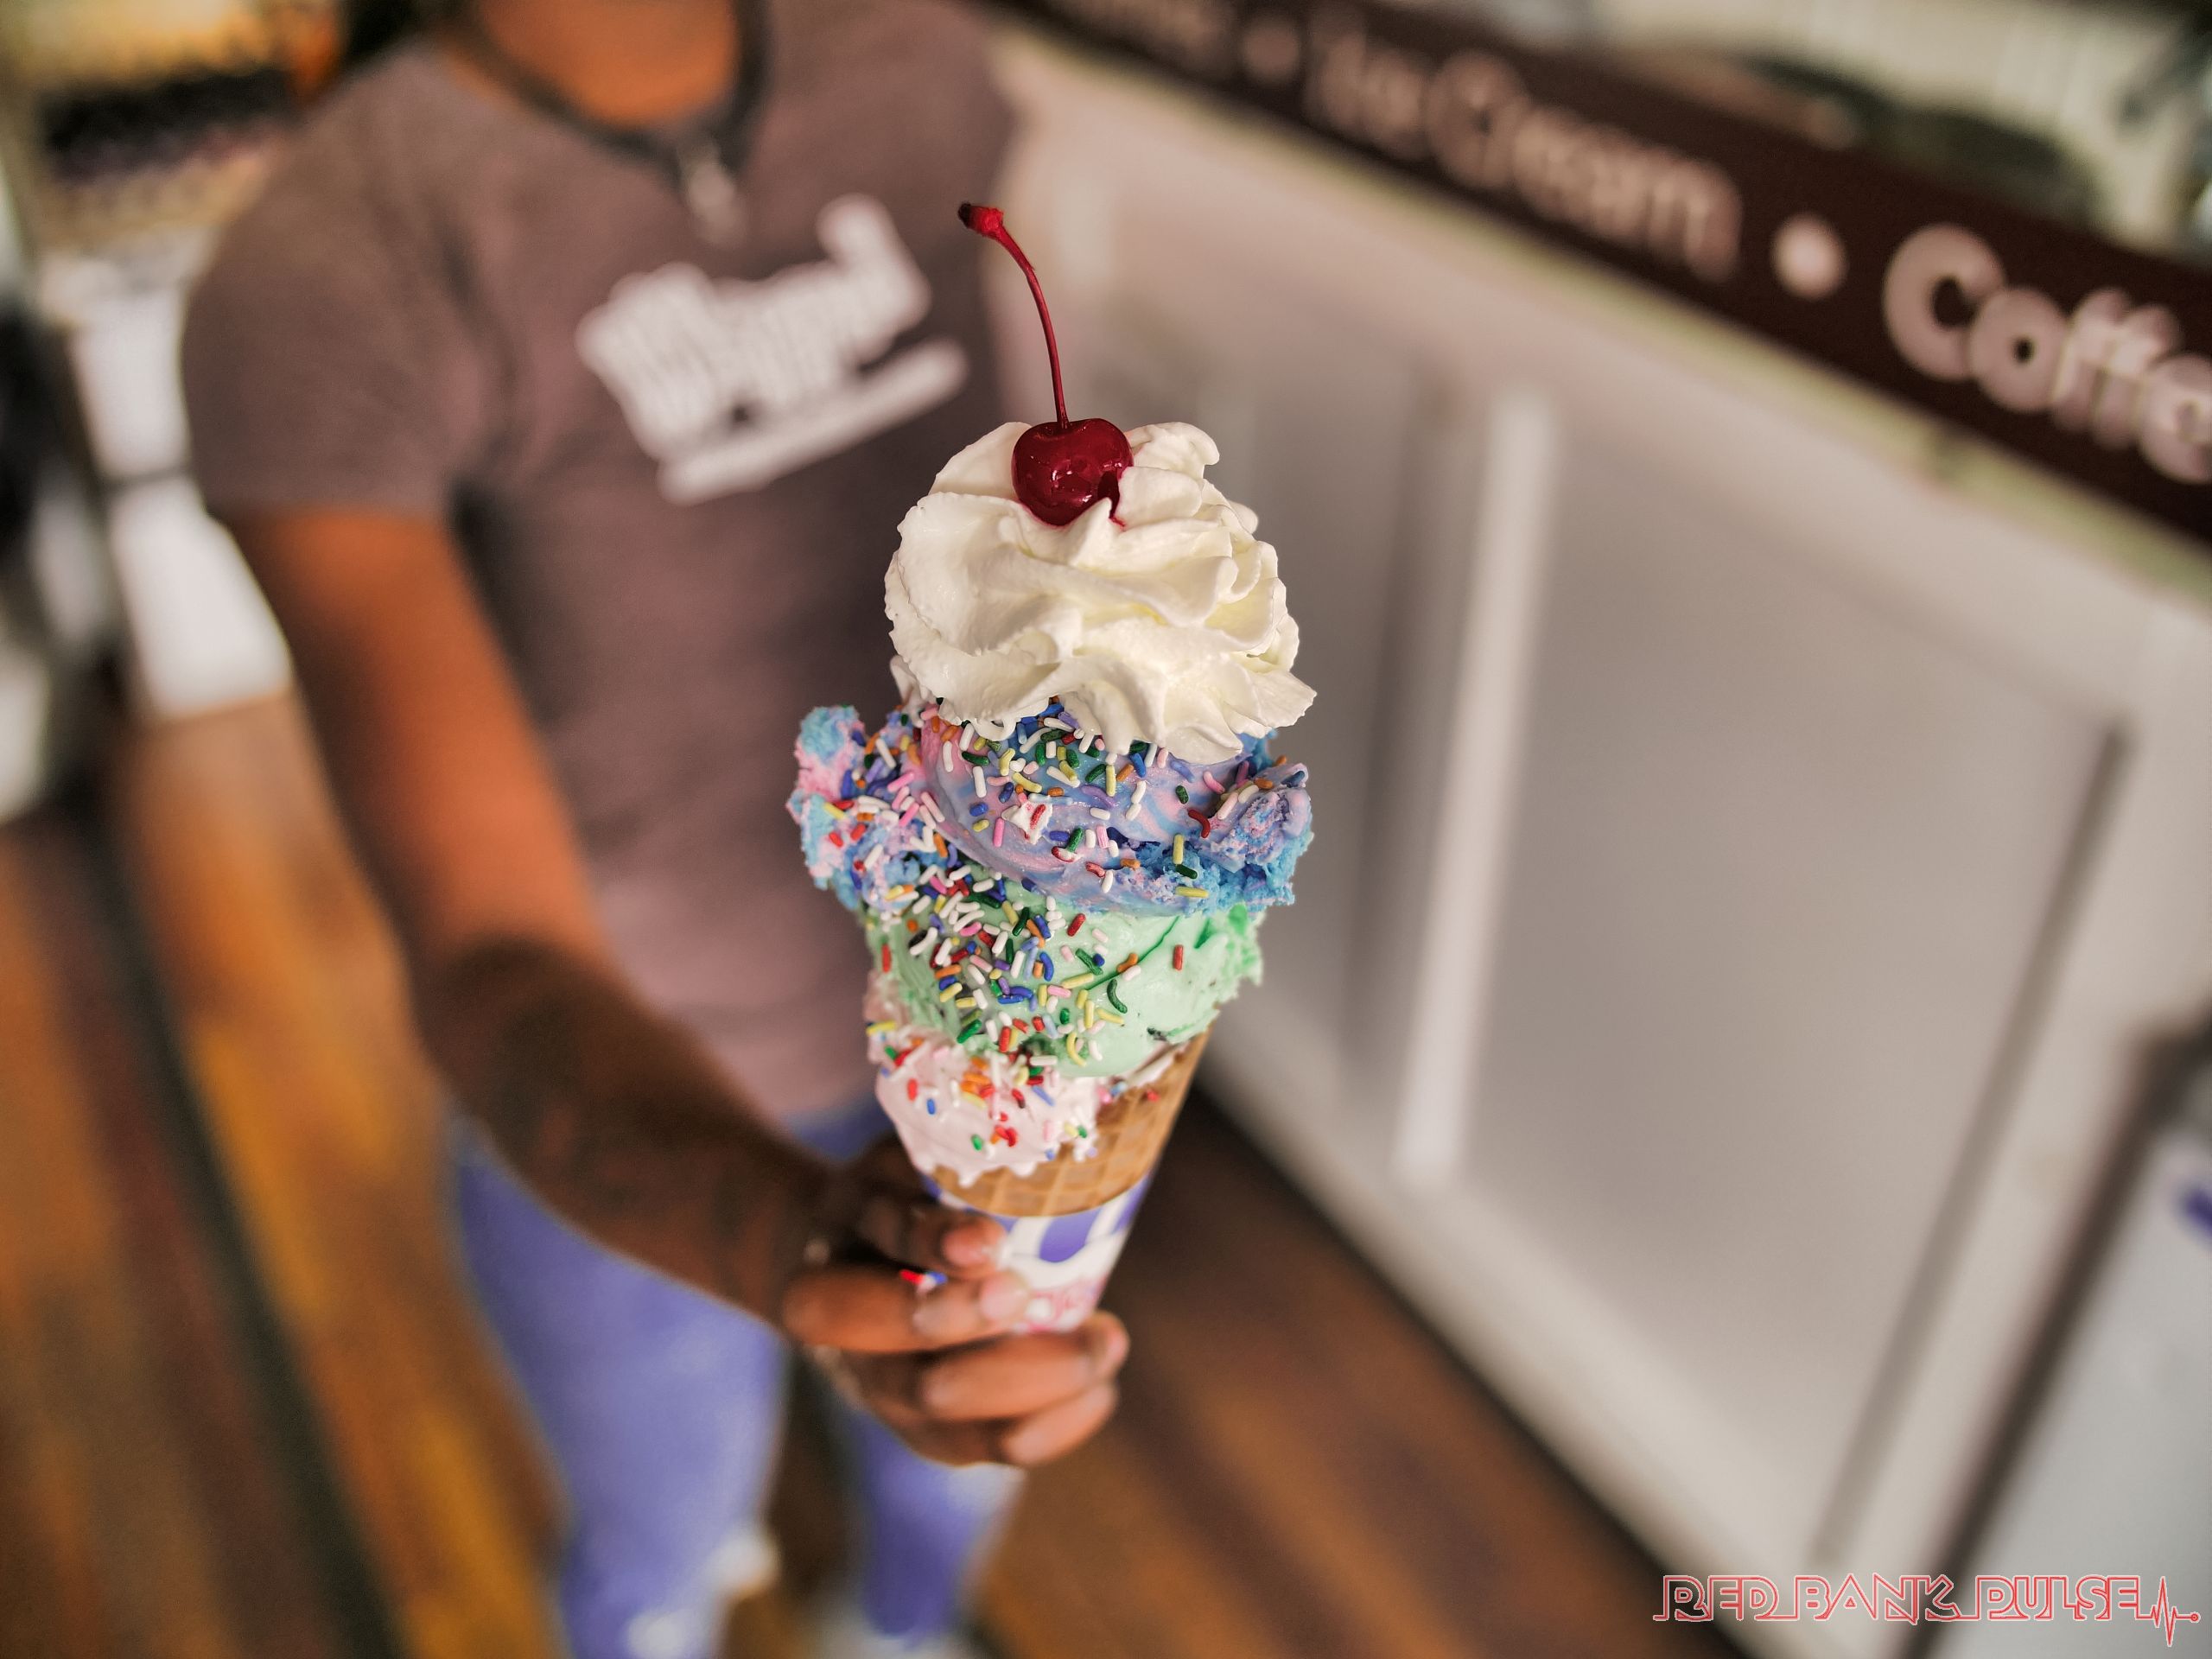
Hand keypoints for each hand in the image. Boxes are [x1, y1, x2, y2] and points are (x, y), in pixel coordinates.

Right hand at [776, 1138, 1127, 1466]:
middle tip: (1044, 1298)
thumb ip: (940, 1161)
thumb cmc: (885, 1198)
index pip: (856, 1294)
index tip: (990, 1241)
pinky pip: (986, 1449)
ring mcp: (888, 1400)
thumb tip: (1035, 1129)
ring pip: (953, 1425)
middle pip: (908, 1381)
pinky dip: (1052, 1427)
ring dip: (1037, 1386)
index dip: (926, 1267)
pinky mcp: (928, 1428)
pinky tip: (1101, 1392)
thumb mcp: (892, 1166)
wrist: (833, 1259)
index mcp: (822, 1280)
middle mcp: (849, 1358)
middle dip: (987, 1348)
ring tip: (1105, 1342)